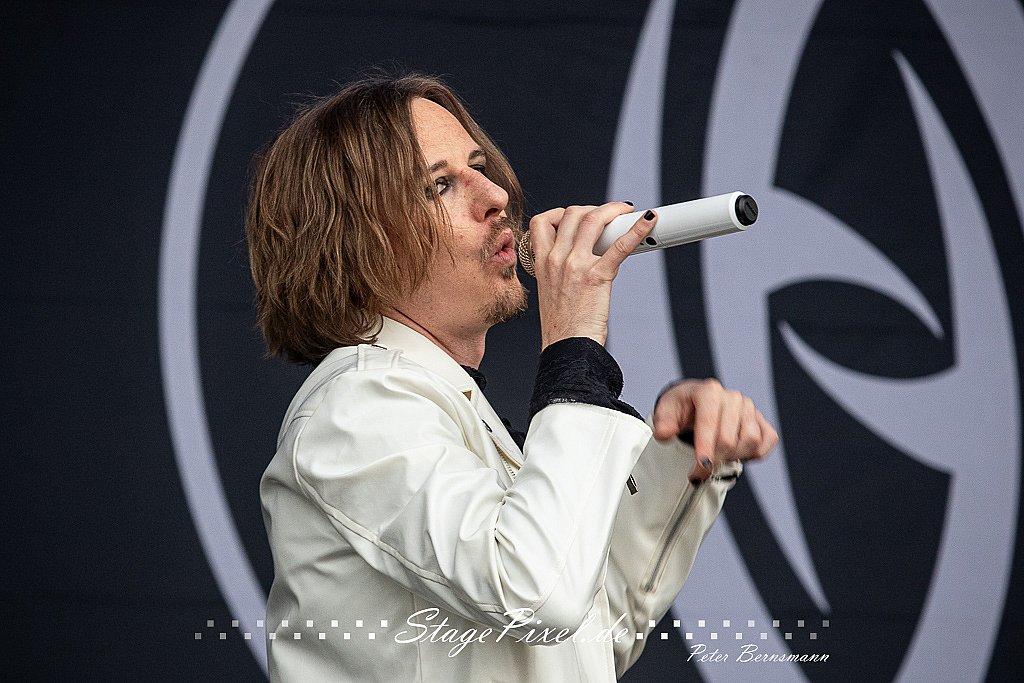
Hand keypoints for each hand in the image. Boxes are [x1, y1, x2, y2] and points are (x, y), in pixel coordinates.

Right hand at [528, 203, 655, 347]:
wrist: (567, 349)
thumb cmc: (563, 327)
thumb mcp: (551, 290)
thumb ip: (562, 270)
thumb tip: (585, 256)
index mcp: (542, 263)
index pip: (541, 222)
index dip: (560, 213)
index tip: (576, 216)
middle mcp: (556, 260)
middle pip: (572, 214)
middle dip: (593, 209)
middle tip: (608, 216)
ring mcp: (575, 266)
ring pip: (593, 220)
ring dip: (613, 210)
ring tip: (626, 212)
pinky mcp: (597, 277)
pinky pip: (620, 246)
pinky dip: (637, 230)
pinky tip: (648, 222)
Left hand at [652, 379, 777, 481]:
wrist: (697, 402)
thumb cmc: (683, 407)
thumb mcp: (666, 411)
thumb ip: (663, 423)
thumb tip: (664, 433)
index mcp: (708, 391)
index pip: (709, 421)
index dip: (706, 446)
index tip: (702, 465)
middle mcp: (732, 398)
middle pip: (729, 437)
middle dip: (714, 460)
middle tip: (698, 473)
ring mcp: (749, 409)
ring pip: (750, 441)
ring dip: (733, 457)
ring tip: (716, 458)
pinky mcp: (761, 421)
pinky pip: (767, 441)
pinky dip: (754, 454)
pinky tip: (735, 454)